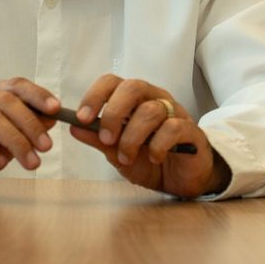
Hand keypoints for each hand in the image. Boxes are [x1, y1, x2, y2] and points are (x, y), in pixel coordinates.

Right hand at [0, 78, 59, 195]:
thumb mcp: (2, 145)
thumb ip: (22, 131)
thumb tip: (51, 118)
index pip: (14, 85)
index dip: (37, 94)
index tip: (58, 110)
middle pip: (5, 100)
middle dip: (30, 123)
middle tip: (46, 147)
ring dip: (16, 140)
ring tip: (31, 162)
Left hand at [70, 75, 227, 198]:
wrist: (180, 181)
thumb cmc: (148, 161)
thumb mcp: (117, 153)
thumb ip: (98, 139)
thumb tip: (74, 127)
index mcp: (134, 100)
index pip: (112, 82)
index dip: (95, 96)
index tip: (82, 118)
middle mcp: (154, 99)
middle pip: (133, 87)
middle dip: (113, 113)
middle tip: (106, 138)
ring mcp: (174, 112)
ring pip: (150, 111)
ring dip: (132, 137)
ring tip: (127, 158)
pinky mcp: (190, 130)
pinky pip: (172, 128)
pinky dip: (157, 145)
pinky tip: (153, 158)